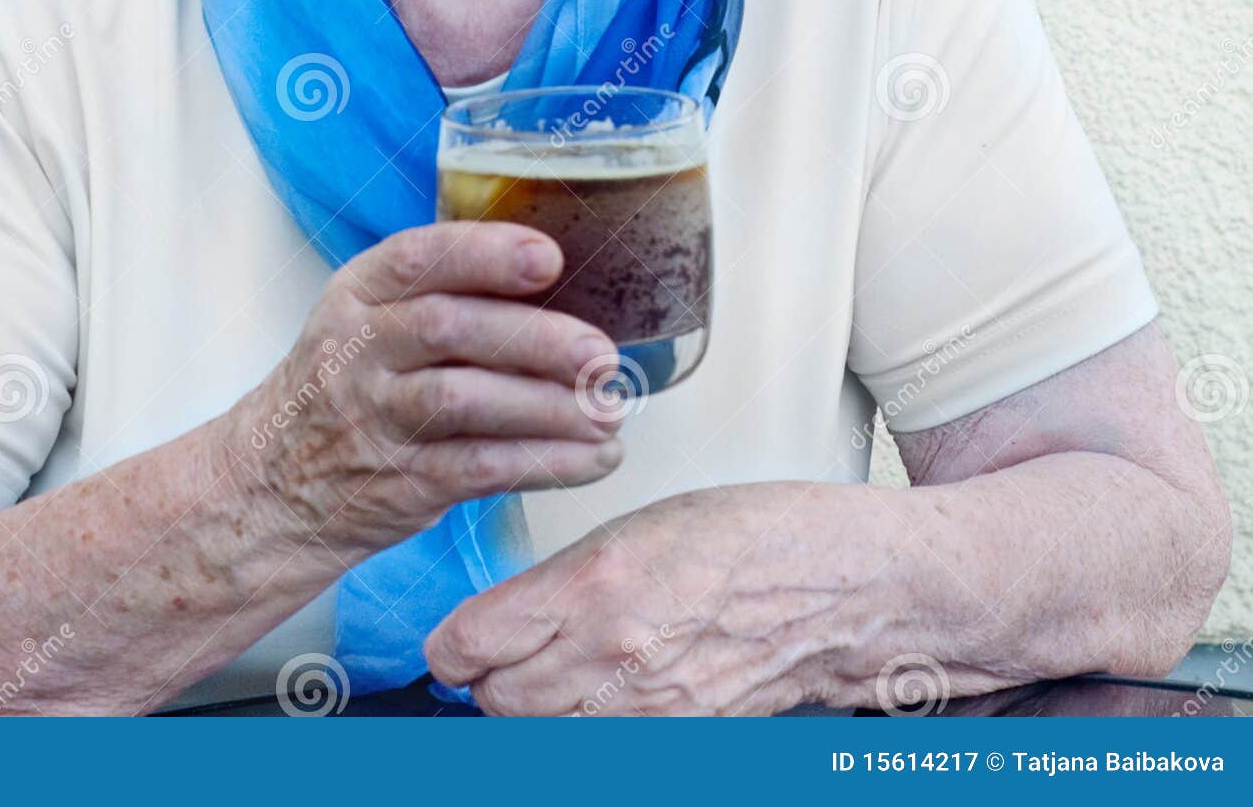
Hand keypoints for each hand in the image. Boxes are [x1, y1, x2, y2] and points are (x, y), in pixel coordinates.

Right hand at [231, 221, 623, 556]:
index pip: (416, 257)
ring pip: (466, 403)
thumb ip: (442, 294)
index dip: (485, 254)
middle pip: (449, 330)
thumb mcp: (369, 318)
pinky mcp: (400, 481)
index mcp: (357, 293)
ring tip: (609, 411)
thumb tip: (565, 283)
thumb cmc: (349, 384)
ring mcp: (375, 417)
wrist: (273, 482)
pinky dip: (545, 463)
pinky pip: (481, 469)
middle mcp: (359, 349)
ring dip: (550, 408)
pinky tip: (593, 459)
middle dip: (536, 339)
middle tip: (600, 354)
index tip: (549, 257)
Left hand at [425, 486, 836, 715]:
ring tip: (554, 675)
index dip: (453, 644)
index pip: (469, 644)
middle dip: (489, 682)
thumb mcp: (628, 531)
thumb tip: (497, 625)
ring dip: (532, 712)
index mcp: (593, 584)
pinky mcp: (676, 741)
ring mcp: (645, 710)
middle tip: (505, 655)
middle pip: (495, 704)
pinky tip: (600, 702)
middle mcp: (611, 654)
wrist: (830, 587)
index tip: (457, 639)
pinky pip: (597, 753)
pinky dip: (584, 733)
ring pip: (537, 736)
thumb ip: (556, 583)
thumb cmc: (739, 540)